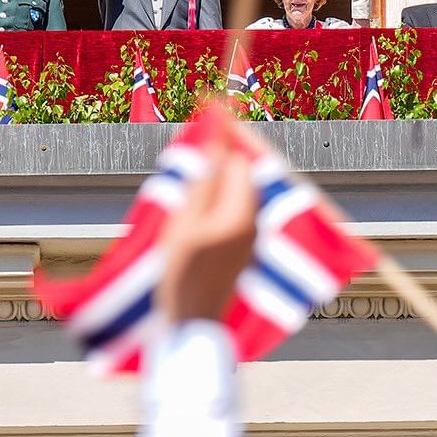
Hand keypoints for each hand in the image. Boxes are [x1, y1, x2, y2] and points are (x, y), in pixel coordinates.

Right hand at [158, 110, 258, 322]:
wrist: (193, 325)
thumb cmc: (182, 276)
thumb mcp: (184, 225)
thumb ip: (203, 185)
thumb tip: (216, 148)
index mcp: (240, 214)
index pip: (238, 162)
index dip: (225, 137)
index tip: (214, 111)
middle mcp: (253, 224)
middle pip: (241, 176)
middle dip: (222, 160)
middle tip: (198, 148)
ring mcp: (251, 239)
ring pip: (238, 195)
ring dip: (219, 182)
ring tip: (192, 182)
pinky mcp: (243, 251)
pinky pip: (235, 213)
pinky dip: (220, 202)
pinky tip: (197, 210)